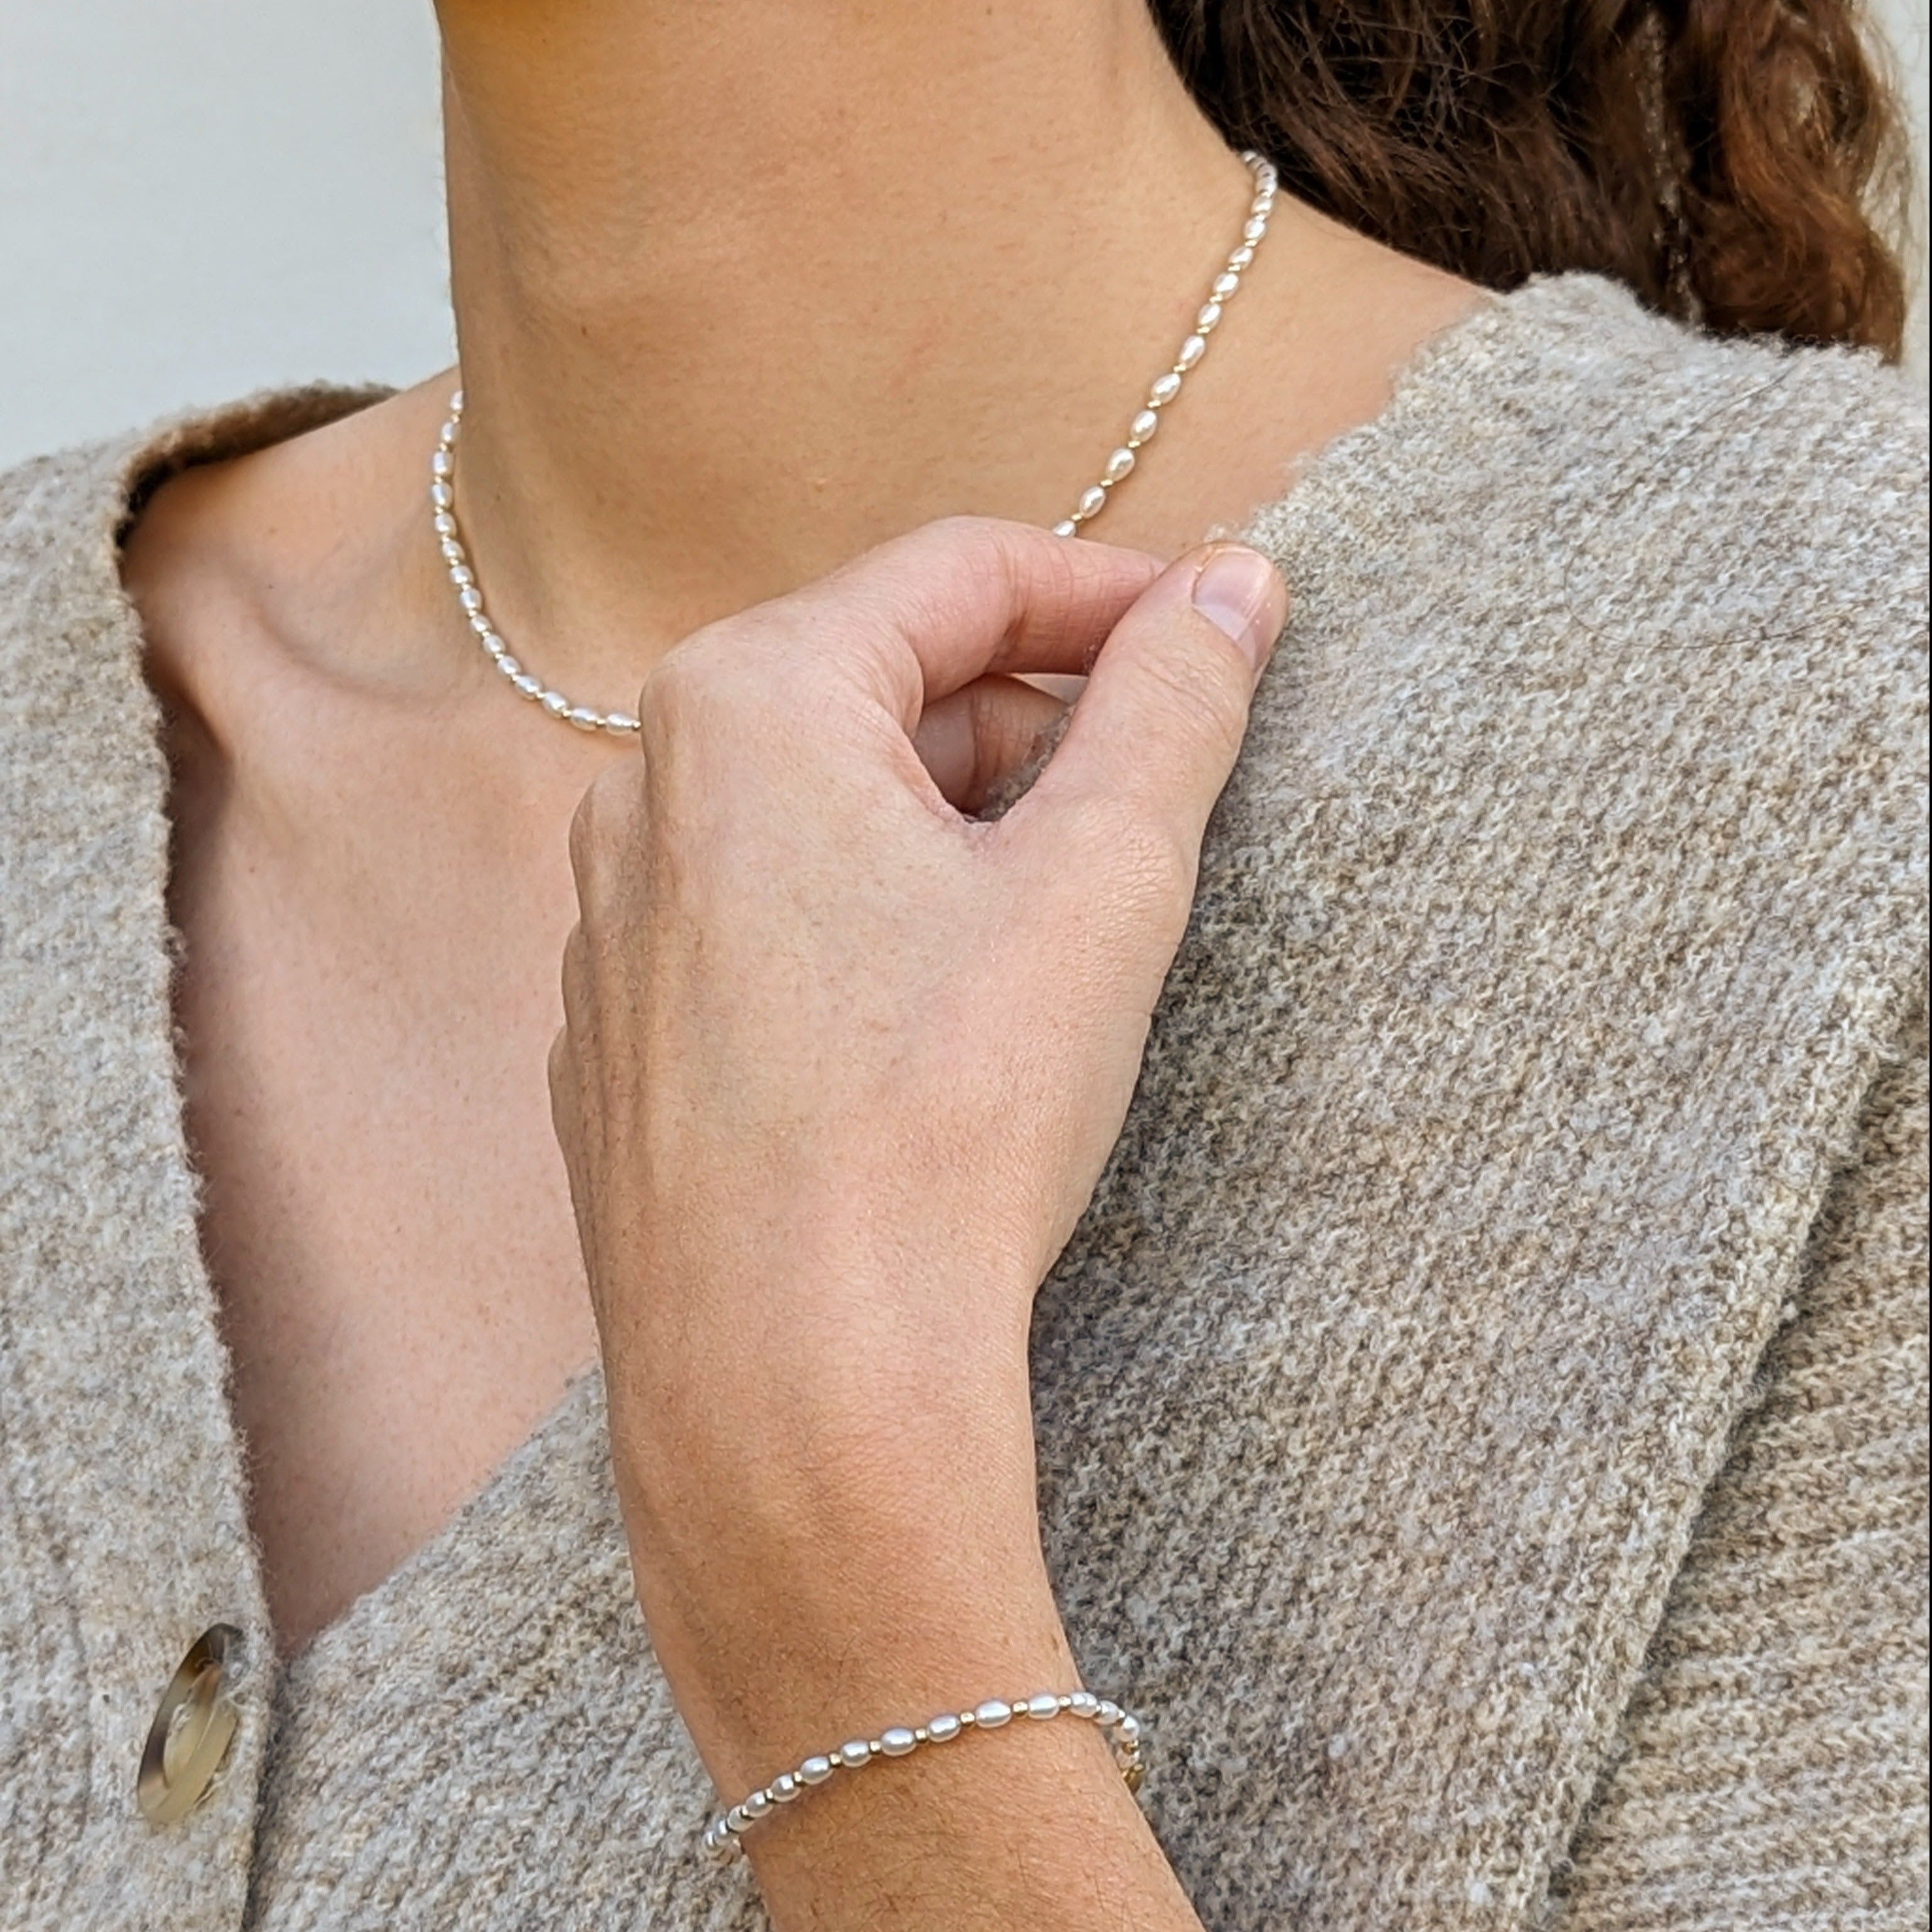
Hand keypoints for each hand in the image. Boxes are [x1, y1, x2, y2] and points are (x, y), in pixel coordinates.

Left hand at [549, 517, 1283, 1927]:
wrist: (794, 1388)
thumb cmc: (943, 1123)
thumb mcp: (1100, 881)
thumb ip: (1172, 702)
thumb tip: (1236, 583)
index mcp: (745, 703)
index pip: (961, 572)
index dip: (1113, 592)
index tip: (1219, 637)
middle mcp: (643, 790)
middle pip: (884, 686)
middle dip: (1036, 723)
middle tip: (1160, 801)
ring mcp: (616, 924)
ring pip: (822, 811)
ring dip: (958, 827)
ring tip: (1065, 925)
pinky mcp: (623, 1041)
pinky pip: (763, 922)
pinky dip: (870, 924)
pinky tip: (945, 1024)